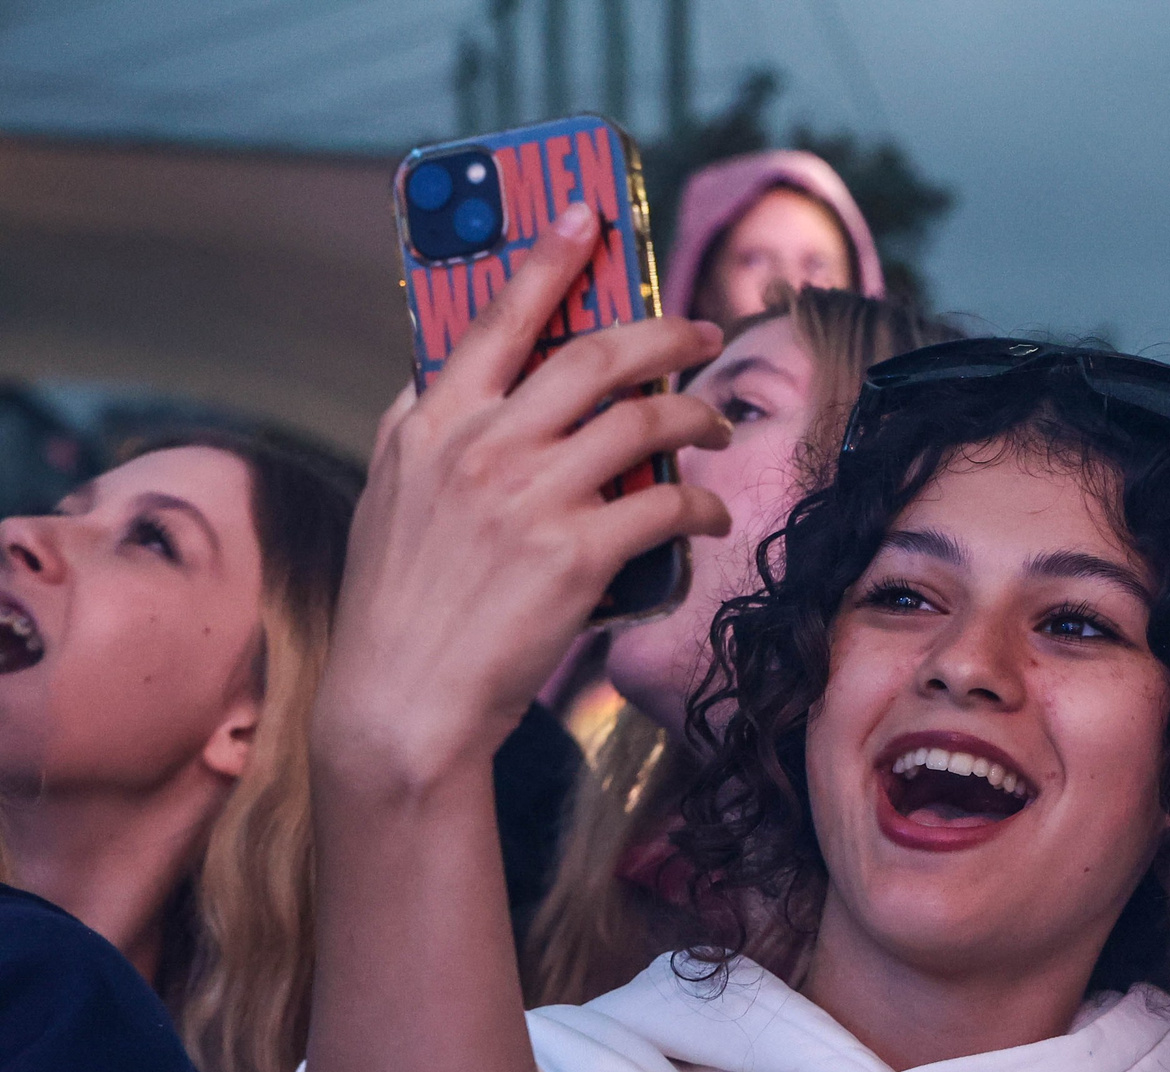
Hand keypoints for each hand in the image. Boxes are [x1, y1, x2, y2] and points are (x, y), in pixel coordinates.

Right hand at [317, 201, 733, 794]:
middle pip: (593, 357)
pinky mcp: (574, 555)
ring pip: (642, 421)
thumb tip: (458, 383)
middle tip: (705, 331)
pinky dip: (702, 503)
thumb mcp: (392, 498)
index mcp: (431, 422)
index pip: (496, 316)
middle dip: (664, 333)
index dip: (549, 258)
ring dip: (697, 415)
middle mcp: (479, 446)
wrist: (401, 702)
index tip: (585, 214)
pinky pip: (665, 505)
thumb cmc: (401, 607)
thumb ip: (424, 433)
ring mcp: (528, 497)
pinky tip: (712, 514)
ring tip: (719, 425)